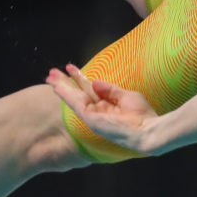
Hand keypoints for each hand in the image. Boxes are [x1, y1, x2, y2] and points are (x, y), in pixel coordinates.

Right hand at [47, 65, 162, 153]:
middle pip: (77, 94)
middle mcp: (97, 112)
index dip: (78, 78)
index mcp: (105, 107)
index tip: (69, 67)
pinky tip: (57, 87)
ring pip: (73, 99)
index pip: (88, 90)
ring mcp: (92, 117)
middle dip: (64, 83)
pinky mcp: (90, 119)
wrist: (147, 129)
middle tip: (51, 73)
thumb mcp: (126, 96)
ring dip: (61, 87)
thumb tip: (94, 81)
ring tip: (49, 76)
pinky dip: (65, 95)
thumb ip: (109, 90)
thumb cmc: (142, 115)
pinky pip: (75, 104)